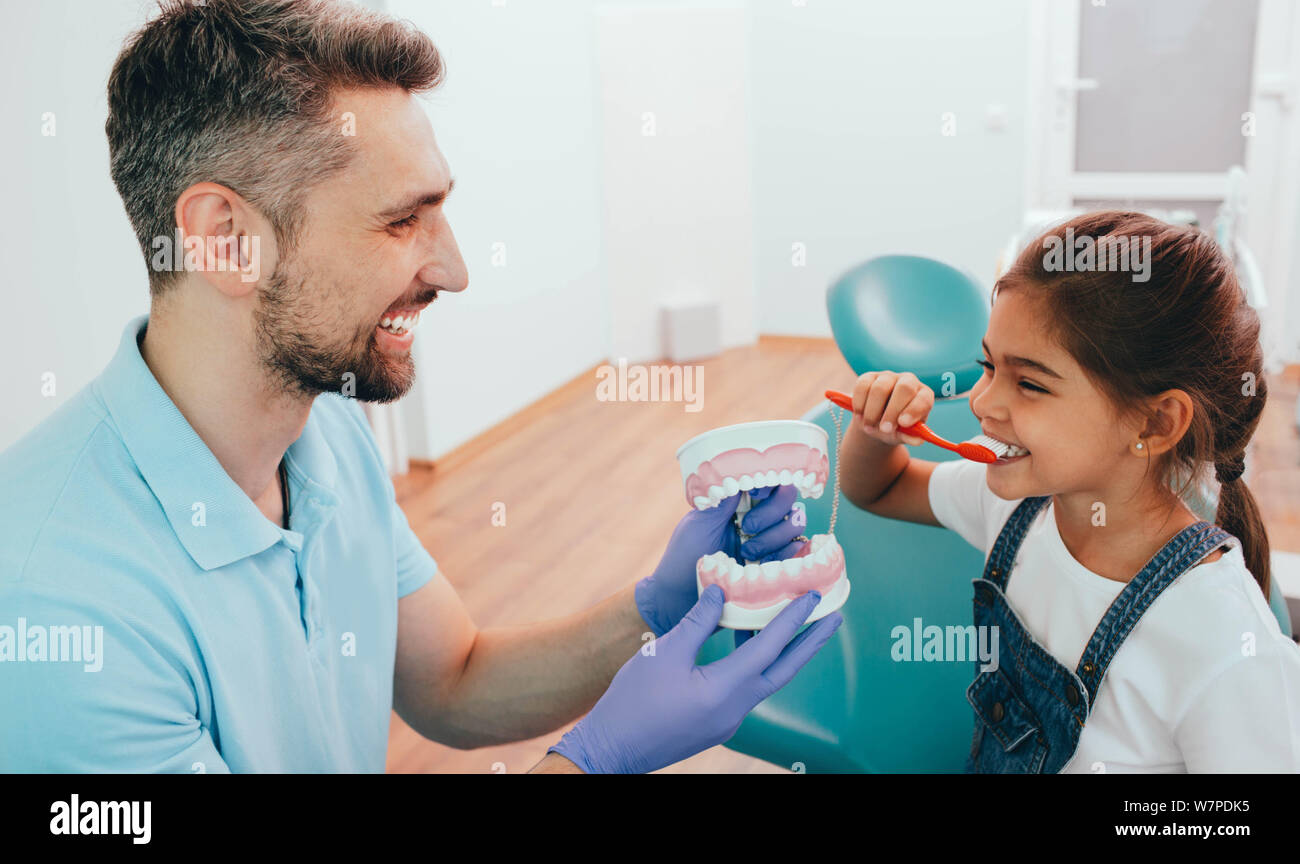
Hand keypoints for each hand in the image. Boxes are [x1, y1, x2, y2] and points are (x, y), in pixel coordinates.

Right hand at [549, 585, 842, 773]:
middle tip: (835, 617)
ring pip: (766, 680)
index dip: (792, 619)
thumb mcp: (664, 652)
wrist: (612, 749)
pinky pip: (746, 688)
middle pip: (784, 670)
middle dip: (810, 643)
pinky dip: (755, 663)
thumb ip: (698, 621)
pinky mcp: (717, 724)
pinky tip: (748, 643)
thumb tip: (721, 592)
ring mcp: (728, 720)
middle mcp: (736, 709)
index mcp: (725, 690)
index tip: (814, 596)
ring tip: (796, 625)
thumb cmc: (633, 701)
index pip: (769, 648)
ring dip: (783, 652)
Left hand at [636, 485, 806, 636]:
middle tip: (747, 527)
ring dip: (774, 537)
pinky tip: (768, 562)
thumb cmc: (683, 557)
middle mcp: (757, 517)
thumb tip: (744, 471)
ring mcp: (768, 541)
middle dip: (772, 512)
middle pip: (788, 499)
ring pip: (794, 524)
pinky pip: (796, 552)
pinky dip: (789, 554)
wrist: (679, 599)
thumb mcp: (700, 523)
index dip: (769, 481)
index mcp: (737, 502)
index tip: (755, 493)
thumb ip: (724, 499)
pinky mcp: (774, 565)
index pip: (766, 479)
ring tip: (747, 554)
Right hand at [850, 370, 934, 446]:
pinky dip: (860, 404)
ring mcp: (888, 377)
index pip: (923, 398)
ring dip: (872, 412)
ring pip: (880, 388)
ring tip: (869, 427)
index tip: (903, 423)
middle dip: (893, 411)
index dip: (914, 410)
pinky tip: (860, 416)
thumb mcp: (903, 435)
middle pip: (904, 388)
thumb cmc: (895, 428)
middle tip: (884, 429)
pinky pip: (863, 386)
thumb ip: (910, 437)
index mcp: (923, 395)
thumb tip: (918, 440)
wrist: (876, 423)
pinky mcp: (869, 377)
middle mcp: (909, 381)